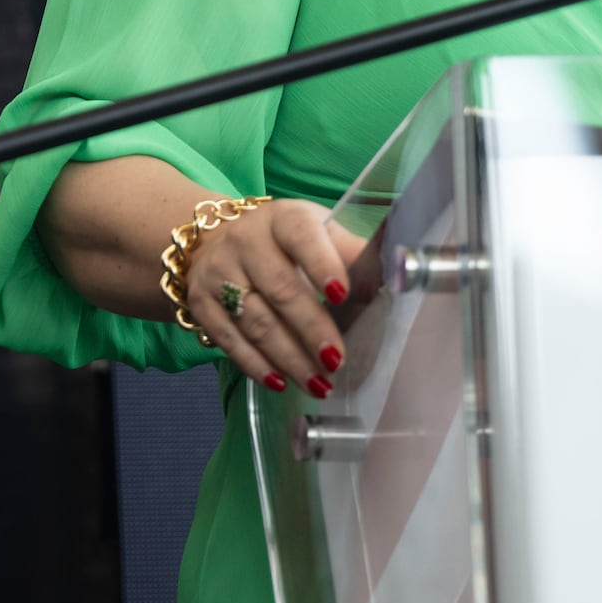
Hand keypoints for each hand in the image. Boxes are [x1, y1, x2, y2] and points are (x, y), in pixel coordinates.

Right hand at [182, 199, 360, 394]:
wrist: (214, 240)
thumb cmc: (285, 242)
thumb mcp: (319, 232)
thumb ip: (354, 253)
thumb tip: (400, 273)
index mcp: (282, 218)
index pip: (301, 236)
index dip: (322, 264)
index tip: (343, 295)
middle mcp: (246, 240)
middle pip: (279, 288)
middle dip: (311, 328)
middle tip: (337, 360)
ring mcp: (219, 271)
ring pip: (255, 319)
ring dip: (289, 357)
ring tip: (318, 384)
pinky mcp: (201, 302)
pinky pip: (229, 339)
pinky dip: (255, 364)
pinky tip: (279, 382)